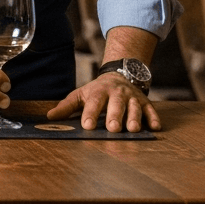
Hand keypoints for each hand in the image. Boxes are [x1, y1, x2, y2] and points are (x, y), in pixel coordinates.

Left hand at [46, 71, 160, 131]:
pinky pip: (151, 109)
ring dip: (134, 117)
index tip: (87, 125)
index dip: (90, 113)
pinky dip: (153, 118)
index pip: (94, 102)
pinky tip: (155, 127)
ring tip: (132, 129)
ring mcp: (132, 97)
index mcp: (99, 92)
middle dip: (115, 116)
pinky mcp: (145, 102)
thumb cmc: (97, 90)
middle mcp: (116, 93)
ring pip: (134, 107)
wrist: (120, 74)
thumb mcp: (81, 95)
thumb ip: (67, 107)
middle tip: (112, 128)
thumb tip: (49, 117)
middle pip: (116, 104)